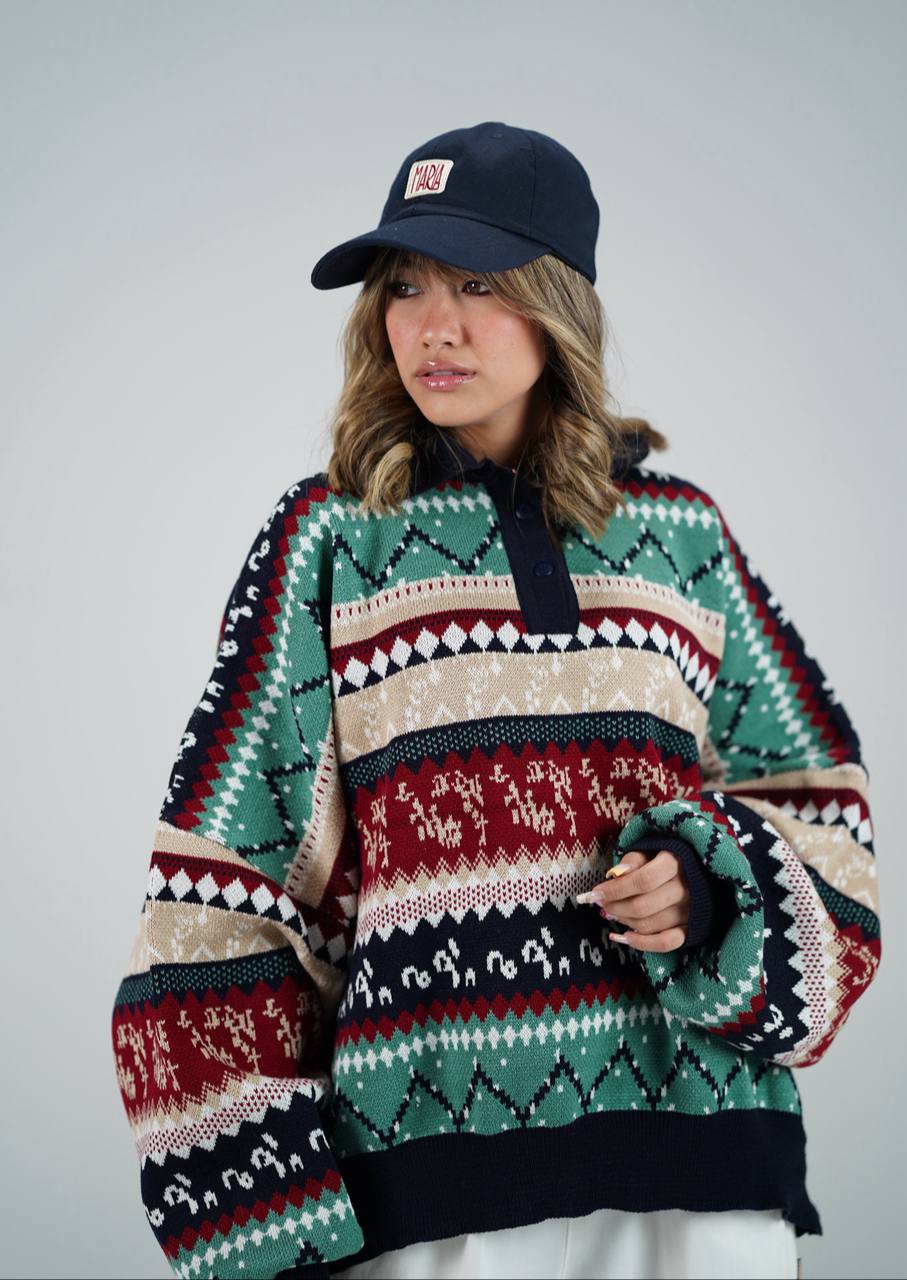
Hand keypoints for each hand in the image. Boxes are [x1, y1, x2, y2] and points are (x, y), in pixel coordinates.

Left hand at [576, 849, 690, 951]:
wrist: (694, 872)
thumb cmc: (662, 860)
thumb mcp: (648, 851)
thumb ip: (633, 860)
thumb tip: (616, 874)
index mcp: (674, 863)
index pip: (643, 881)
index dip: (616, 890)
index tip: (596, 893)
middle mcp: (685, 889)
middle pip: (643, 906)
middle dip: (615, 907)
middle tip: (601, 903)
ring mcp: (689, 911)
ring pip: (649, 925)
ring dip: (624, 921)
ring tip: (611, 913)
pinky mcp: (690, 928)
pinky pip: (666, 943)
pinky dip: (642, 943)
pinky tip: (625, 936)